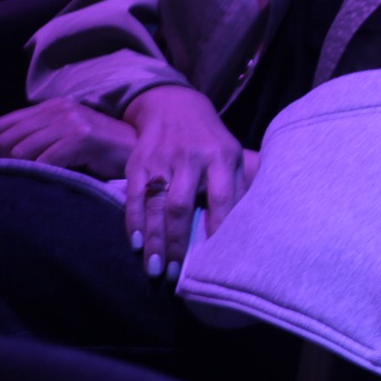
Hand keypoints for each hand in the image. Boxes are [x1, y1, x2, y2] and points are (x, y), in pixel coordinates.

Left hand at [0, 99, 136, 176]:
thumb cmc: (99, 148)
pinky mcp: (82, 137)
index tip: (9, 166)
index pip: (1, 126)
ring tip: (38, 178)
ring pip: (23, 150)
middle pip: (7, 139)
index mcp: (51, 106)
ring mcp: (71, 121)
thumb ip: (41, 136)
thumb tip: (4, 154)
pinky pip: (46, 160)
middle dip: (8, 162)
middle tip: (21, 176)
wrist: (135, 148)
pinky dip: (44, 173)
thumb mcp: (66, 134)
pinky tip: (54, 177)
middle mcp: (59, 109)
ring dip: (26, 169)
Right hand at [122, 85, 253, 282]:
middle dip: (177, 244)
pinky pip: (134, 198)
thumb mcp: (232, 153)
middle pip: (181, 207)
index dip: (218, 230)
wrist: (174, 105)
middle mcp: (191, 158)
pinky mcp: (138, 162)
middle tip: (175, 275)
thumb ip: (236, 186)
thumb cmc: (210, 140)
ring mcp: (161, 160)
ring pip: (156, 206)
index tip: (215, 261)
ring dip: (154, 241)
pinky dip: (133, 223)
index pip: (222, 199)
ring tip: (155, 270)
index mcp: (222, 156)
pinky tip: (135, 246)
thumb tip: (247, 227)